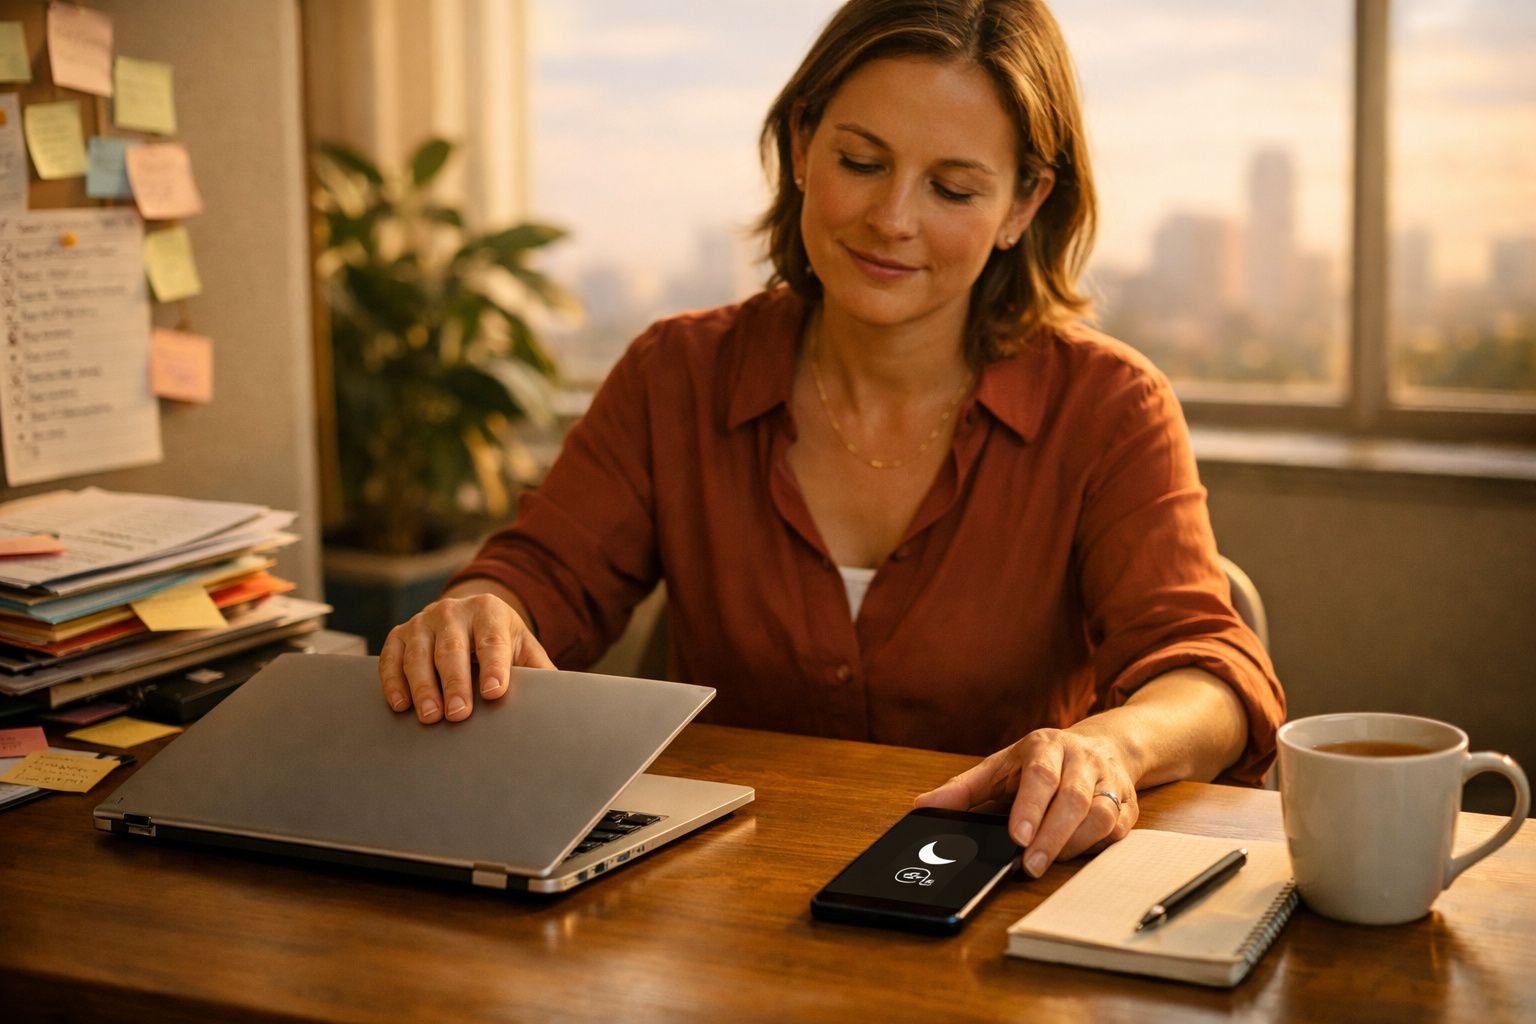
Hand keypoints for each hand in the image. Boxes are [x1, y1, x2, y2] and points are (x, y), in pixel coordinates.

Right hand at [378, 593, 554, 723]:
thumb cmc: (500, 642)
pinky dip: (393, 681)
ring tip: (430, 717)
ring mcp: (423, 621)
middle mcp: (454, 611)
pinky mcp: (399, 634)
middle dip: (456, 682)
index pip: (492, 640)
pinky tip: (401, 705)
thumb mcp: (523, 649)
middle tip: (458, 714)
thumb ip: (539, 671)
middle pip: (453, 648)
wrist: (469, 617)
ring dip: (423, 687)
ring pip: (419, 653)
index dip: (494, 667)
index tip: (494, 692)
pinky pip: (391, 658)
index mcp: (490, 611)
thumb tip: (563, 701)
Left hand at [914, 728, 1136, 877]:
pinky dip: (1096, 846)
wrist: (1104, 745)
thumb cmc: (1042, 761)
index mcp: (1046, 746)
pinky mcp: (1128, 806)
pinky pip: (1119, 831)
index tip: (1017, 837)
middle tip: (1028, 865)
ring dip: (1073, 845)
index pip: (1040, 775)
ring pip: (1100, 816)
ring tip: (1046, 862)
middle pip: (1072, 800)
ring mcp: (1109, 781)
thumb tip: (922, 805)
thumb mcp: (1000, 766)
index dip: (1030, 807)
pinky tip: (1075, 853)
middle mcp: (1081, 760)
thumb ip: (964, 788)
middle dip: (1050, 837)